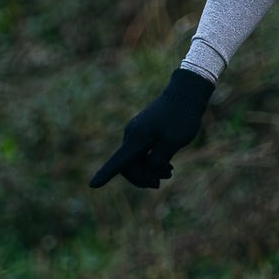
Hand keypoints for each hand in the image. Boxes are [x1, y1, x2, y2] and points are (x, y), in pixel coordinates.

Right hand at [90, 69, 214, 189]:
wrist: (186, 92)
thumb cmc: (181, 117)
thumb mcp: (173, 142)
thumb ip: (158, 160)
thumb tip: (148, 171)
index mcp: (137, 138)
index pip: (118, 161)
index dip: (105, 174)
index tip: (92, 185)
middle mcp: (132, 135)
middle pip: (127, 165)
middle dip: (141, 178)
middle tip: (159, 184)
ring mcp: (137, 132)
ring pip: (135, 160)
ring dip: (149, 171)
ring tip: (169, 173)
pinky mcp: (144, 132)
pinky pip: (141, 153)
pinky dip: (151, 162)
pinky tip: (167, 166)